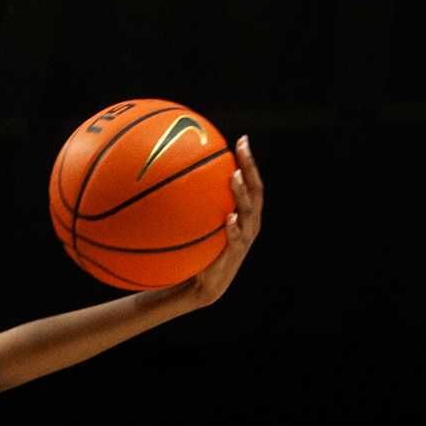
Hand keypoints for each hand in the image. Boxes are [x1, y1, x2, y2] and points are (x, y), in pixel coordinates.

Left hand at [178, 136, 262, 307]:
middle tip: (242, 150)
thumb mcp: (198, 226)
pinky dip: (233, 228)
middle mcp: (249, 222)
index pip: (251, 182)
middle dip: (250, 169)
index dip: (249, 162)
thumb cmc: (199, 251)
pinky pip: (236, 239)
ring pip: (249, 212)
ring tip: (234, 177)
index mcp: (245, 213)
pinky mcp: (234, 255)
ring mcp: (244, 238)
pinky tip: (228, 218)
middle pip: (256, 191)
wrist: (200, 284)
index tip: (242, 140)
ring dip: (241, 194)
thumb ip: (195, 206)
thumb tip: (170, 180)